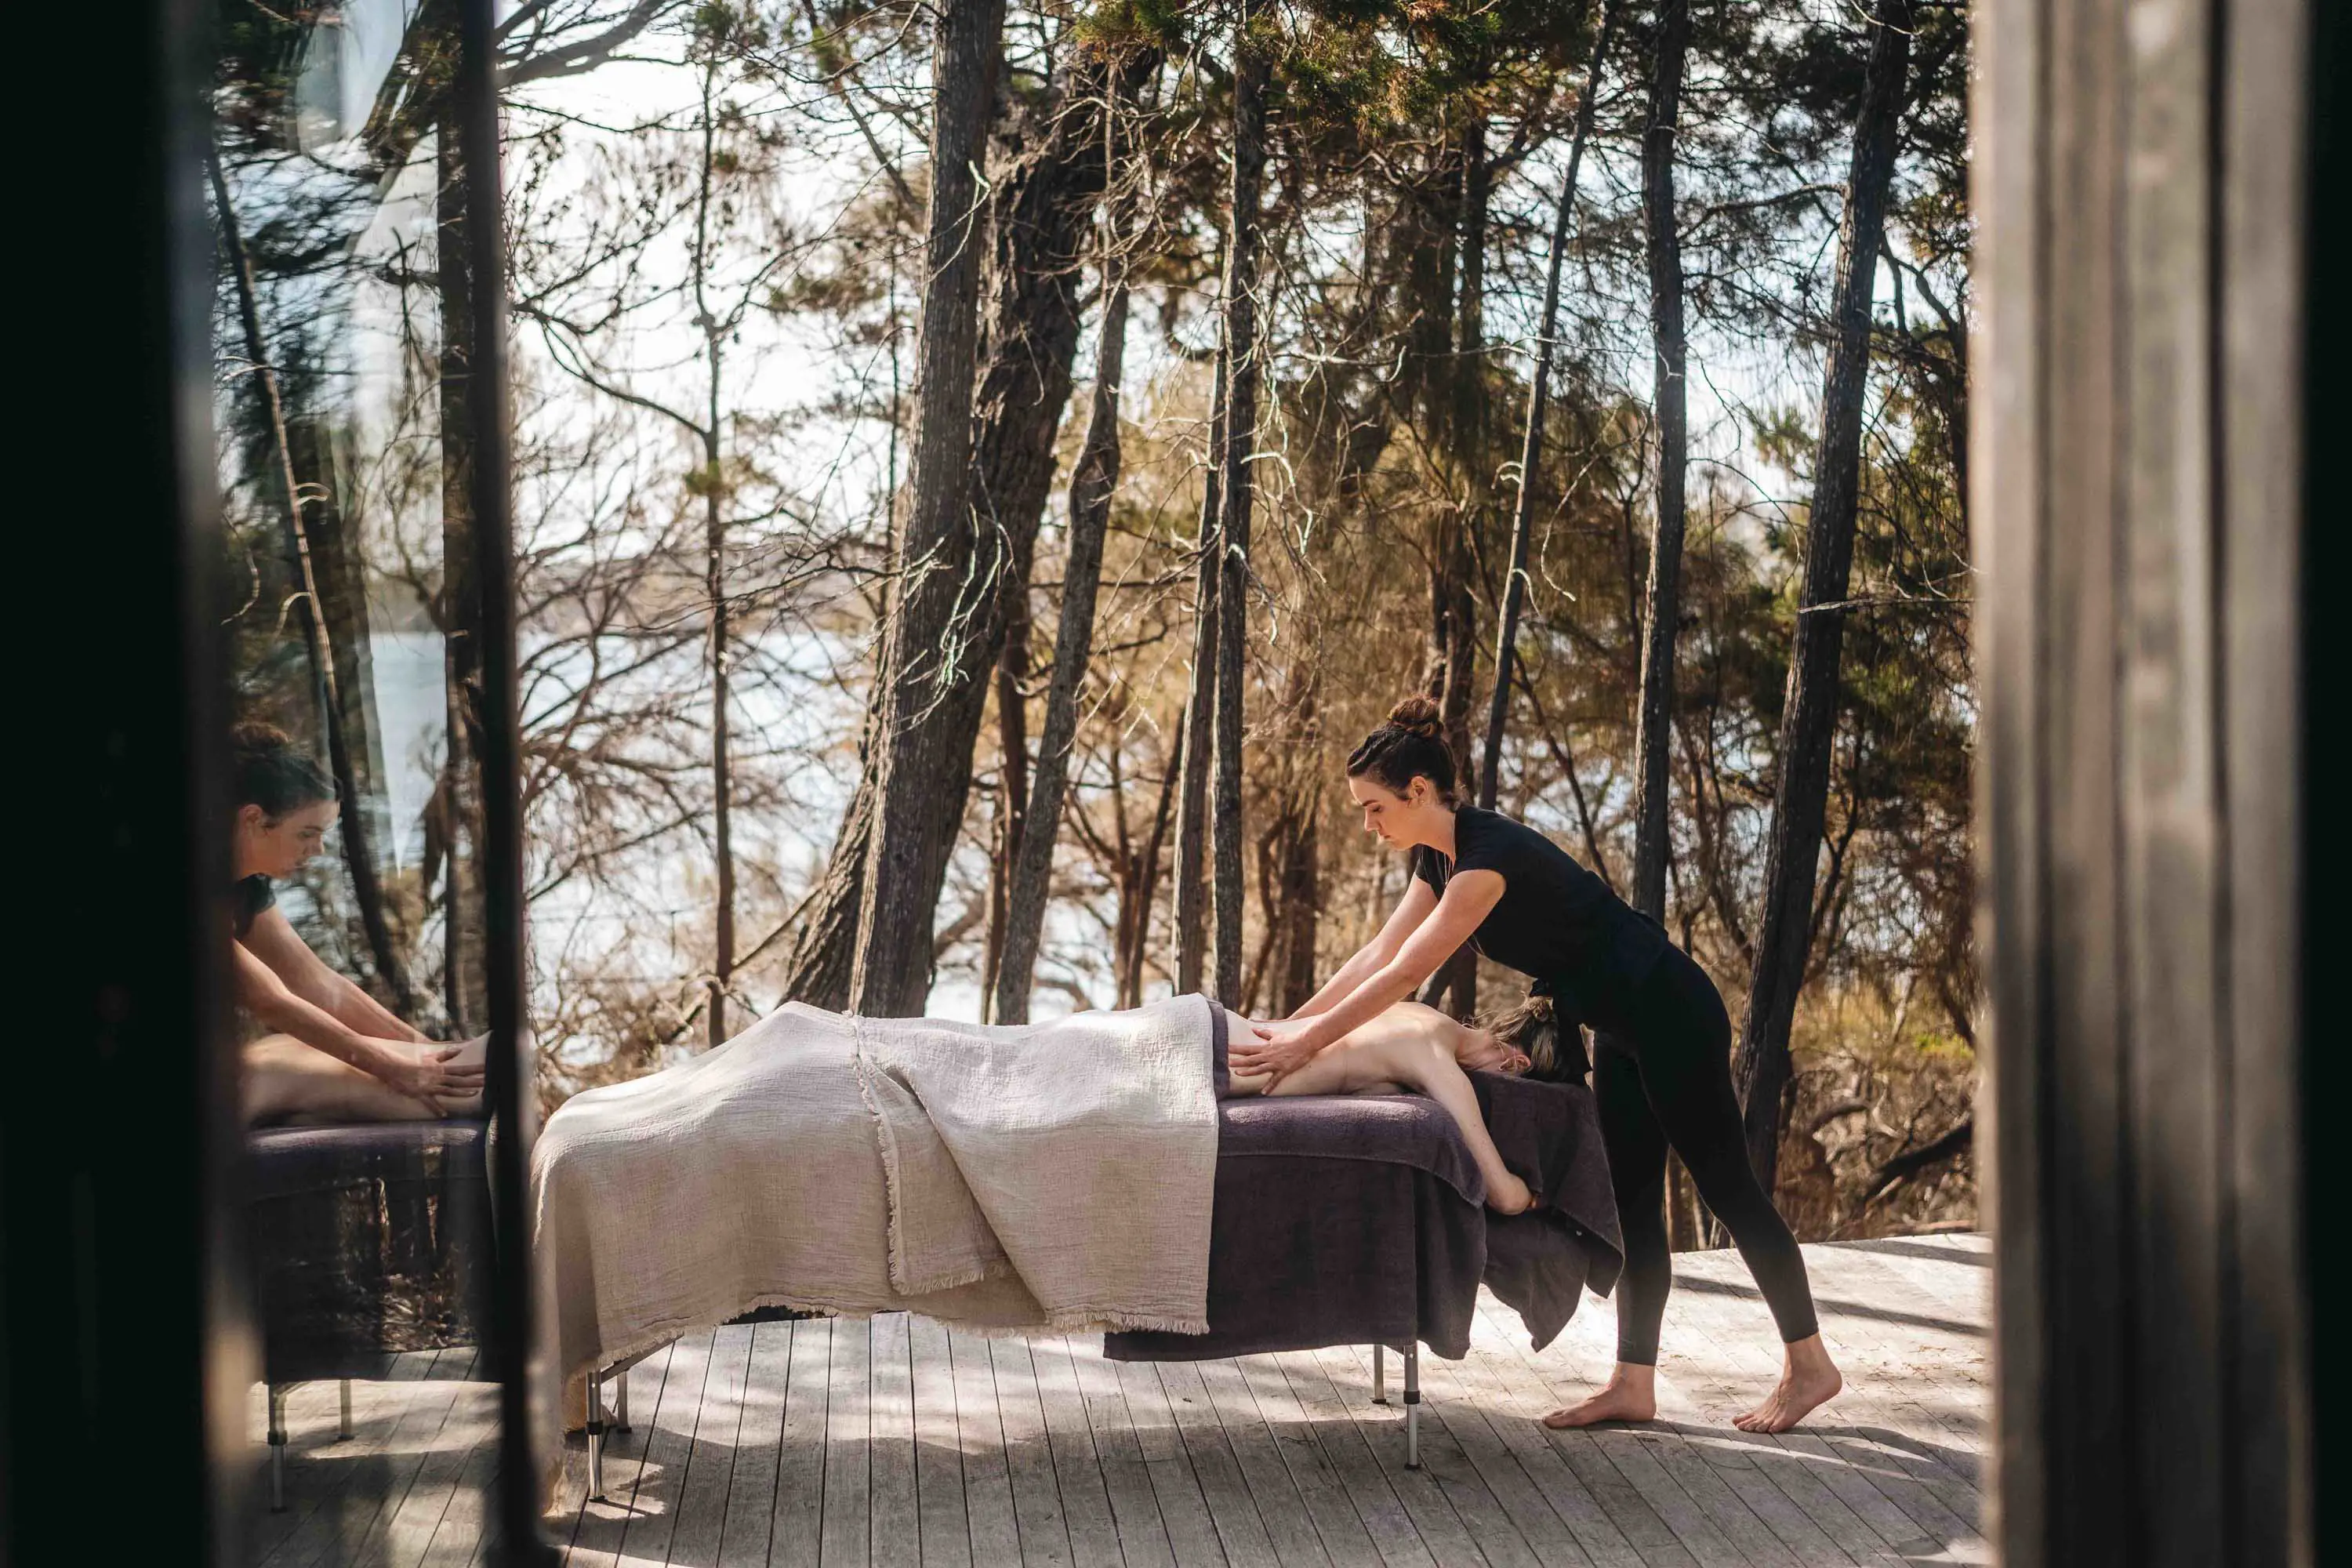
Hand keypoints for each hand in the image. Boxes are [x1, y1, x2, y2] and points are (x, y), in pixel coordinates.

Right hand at [367, 1041, 484, 1112]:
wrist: (396, 1068)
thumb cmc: (414, 1063)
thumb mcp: (431, 1057)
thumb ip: (446, 1055)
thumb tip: (460, 1049)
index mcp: (441, 1069)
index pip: (462, 1069)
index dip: (475, 1069)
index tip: (488, 1068)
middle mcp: (438, 1077)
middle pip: (459, 1079)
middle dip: (474, 1080)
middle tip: (488, 1081)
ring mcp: (430, 1086)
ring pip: (449, 1089)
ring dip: (461, 1092)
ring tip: (475, 1093)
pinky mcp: (421, 1094)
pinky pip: (430, 1102)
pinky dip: (437, 1108)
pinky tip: (444, 1115)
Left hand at [1229, 1016, 1324, 1084]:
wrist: (1305, 1041)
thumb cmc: (1290, 1037)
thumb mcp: (1275, 1033)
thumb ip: (1263, 1033)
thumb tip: (1253, 1029)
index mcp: (1265, 1047)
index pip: (1247, 1048)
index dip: (1236, 1049)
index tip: (1226, 1049)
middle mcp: (1268, 1056)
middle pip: (1250, 1059)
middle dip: (1238, 1061)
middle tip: (1226, 1063)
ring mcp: (1275, 1063)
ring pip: (1259, 1069)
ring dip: (1248, 1072)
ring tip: (1238, 1074)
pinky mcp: (1283, 1070)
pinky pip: (1275, 1080)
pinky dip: (1269, 1087)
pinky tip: (1263, 1093)